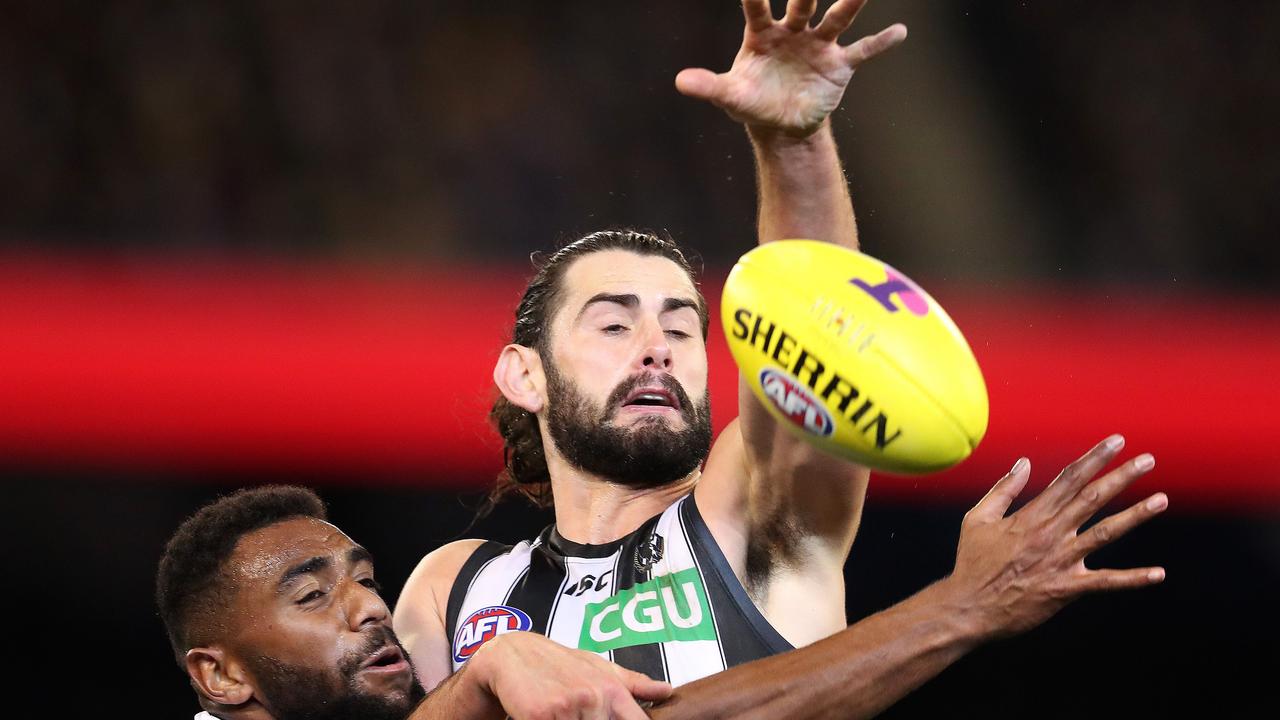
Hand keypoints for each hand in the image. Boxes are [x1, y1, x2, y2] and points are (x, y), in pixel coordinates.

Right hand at [472, 631, 672, 719]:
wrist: (511, 655)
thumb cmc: (557, 664)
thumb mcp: (598, 668)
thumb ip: (633, 683)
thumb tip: (667, 691)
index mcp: (613, 689)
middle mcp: (594, 697)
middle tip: (578, 715)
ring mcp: (567, 707)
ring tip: (564, 714)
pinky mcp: (539, 716)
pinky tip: (546, 718)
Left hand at [675, 0, 906, 135]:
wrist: (782, 125)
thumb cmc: (752, 102)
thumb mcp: (730, 95)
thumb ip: (708, 86)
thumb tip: (679, 82)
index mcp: (762, 34)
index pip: (756, 5)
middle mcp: (793, 31)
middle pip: (803, 2)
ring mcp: (818, 45)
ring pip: (837, 18)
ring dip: (850, 3)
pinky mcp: (838, 65)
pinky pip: (862, 52)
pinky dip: (880, 43)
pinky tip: (899, 32)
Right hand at [946, 435, 1167, 638]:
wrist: (969, 608)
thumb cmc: (972, 563)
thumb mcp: (977, 519)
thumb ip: (1003, 490)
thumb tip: (1024, 463)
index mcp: (1031, 515)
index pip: (1068, 479)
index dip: (1094, 458)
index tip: (1116, 442)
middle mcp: (1051, 533)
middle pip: (1092, 498)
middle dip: (1121, 477)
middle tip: (1147, 460)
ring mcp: (1061, 561)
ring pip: (1105, 533)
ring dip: (1135, 515)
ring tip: (1160, 500)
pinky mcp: (1066, 589)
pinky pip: (1105, 582)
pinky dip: (1133, 579)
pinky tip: (1158, 574)